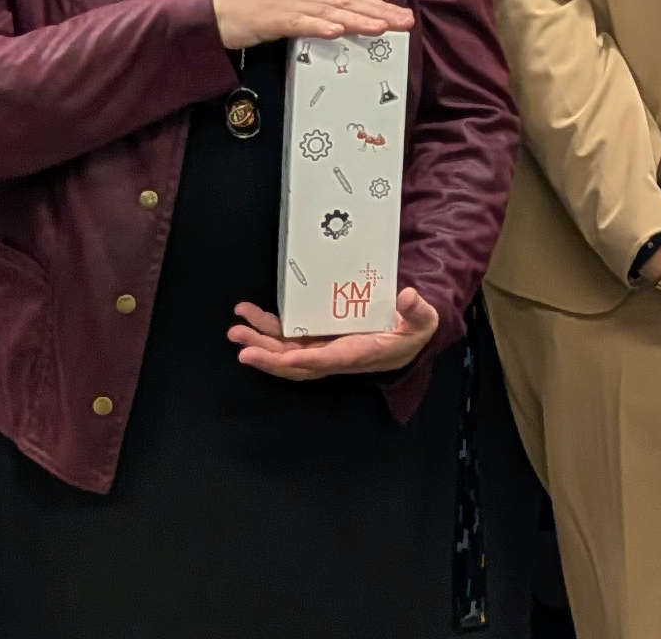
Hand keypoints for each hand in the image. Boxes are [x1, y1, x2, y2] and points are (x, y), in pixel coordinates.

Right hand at [210, 0, 412, 50]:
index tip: (403, 17)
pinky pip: (300, 22)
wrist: (215, 11)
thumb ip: (315, 22)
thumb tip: (341, 32)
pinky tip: (336, 31)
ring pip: (331, 12)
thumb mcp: (292, 18)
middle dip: (380, 12)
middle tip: (406, 21)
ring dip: (357, 19)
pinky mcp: (273, 18)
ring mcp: (291, 5)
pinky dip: (319, 25)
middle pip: (349, 4)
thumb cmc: (253, 16)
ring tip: (381, 27)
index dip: (379, 8)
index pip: (352, 1)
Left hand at [227, 289, 442, 378]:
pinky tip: (251, 319)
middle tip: (240, 342)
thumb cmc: (413, 332)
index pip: (328, 360)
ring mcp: (323, 349)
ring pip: (286, 353)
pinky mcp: (318, 340)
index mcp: (359, 353)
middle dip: (266, 355)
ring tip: (236, 328)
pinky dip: (269, 333)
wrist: (407, 341)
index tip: (281, 357)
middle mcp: (335, 357)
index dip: (304, 361)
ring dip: (259, 343)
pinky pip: (289, 342)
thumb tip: (408, 296)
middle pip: (295, 363)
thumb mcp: (423, 321)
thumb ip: (417, 311)